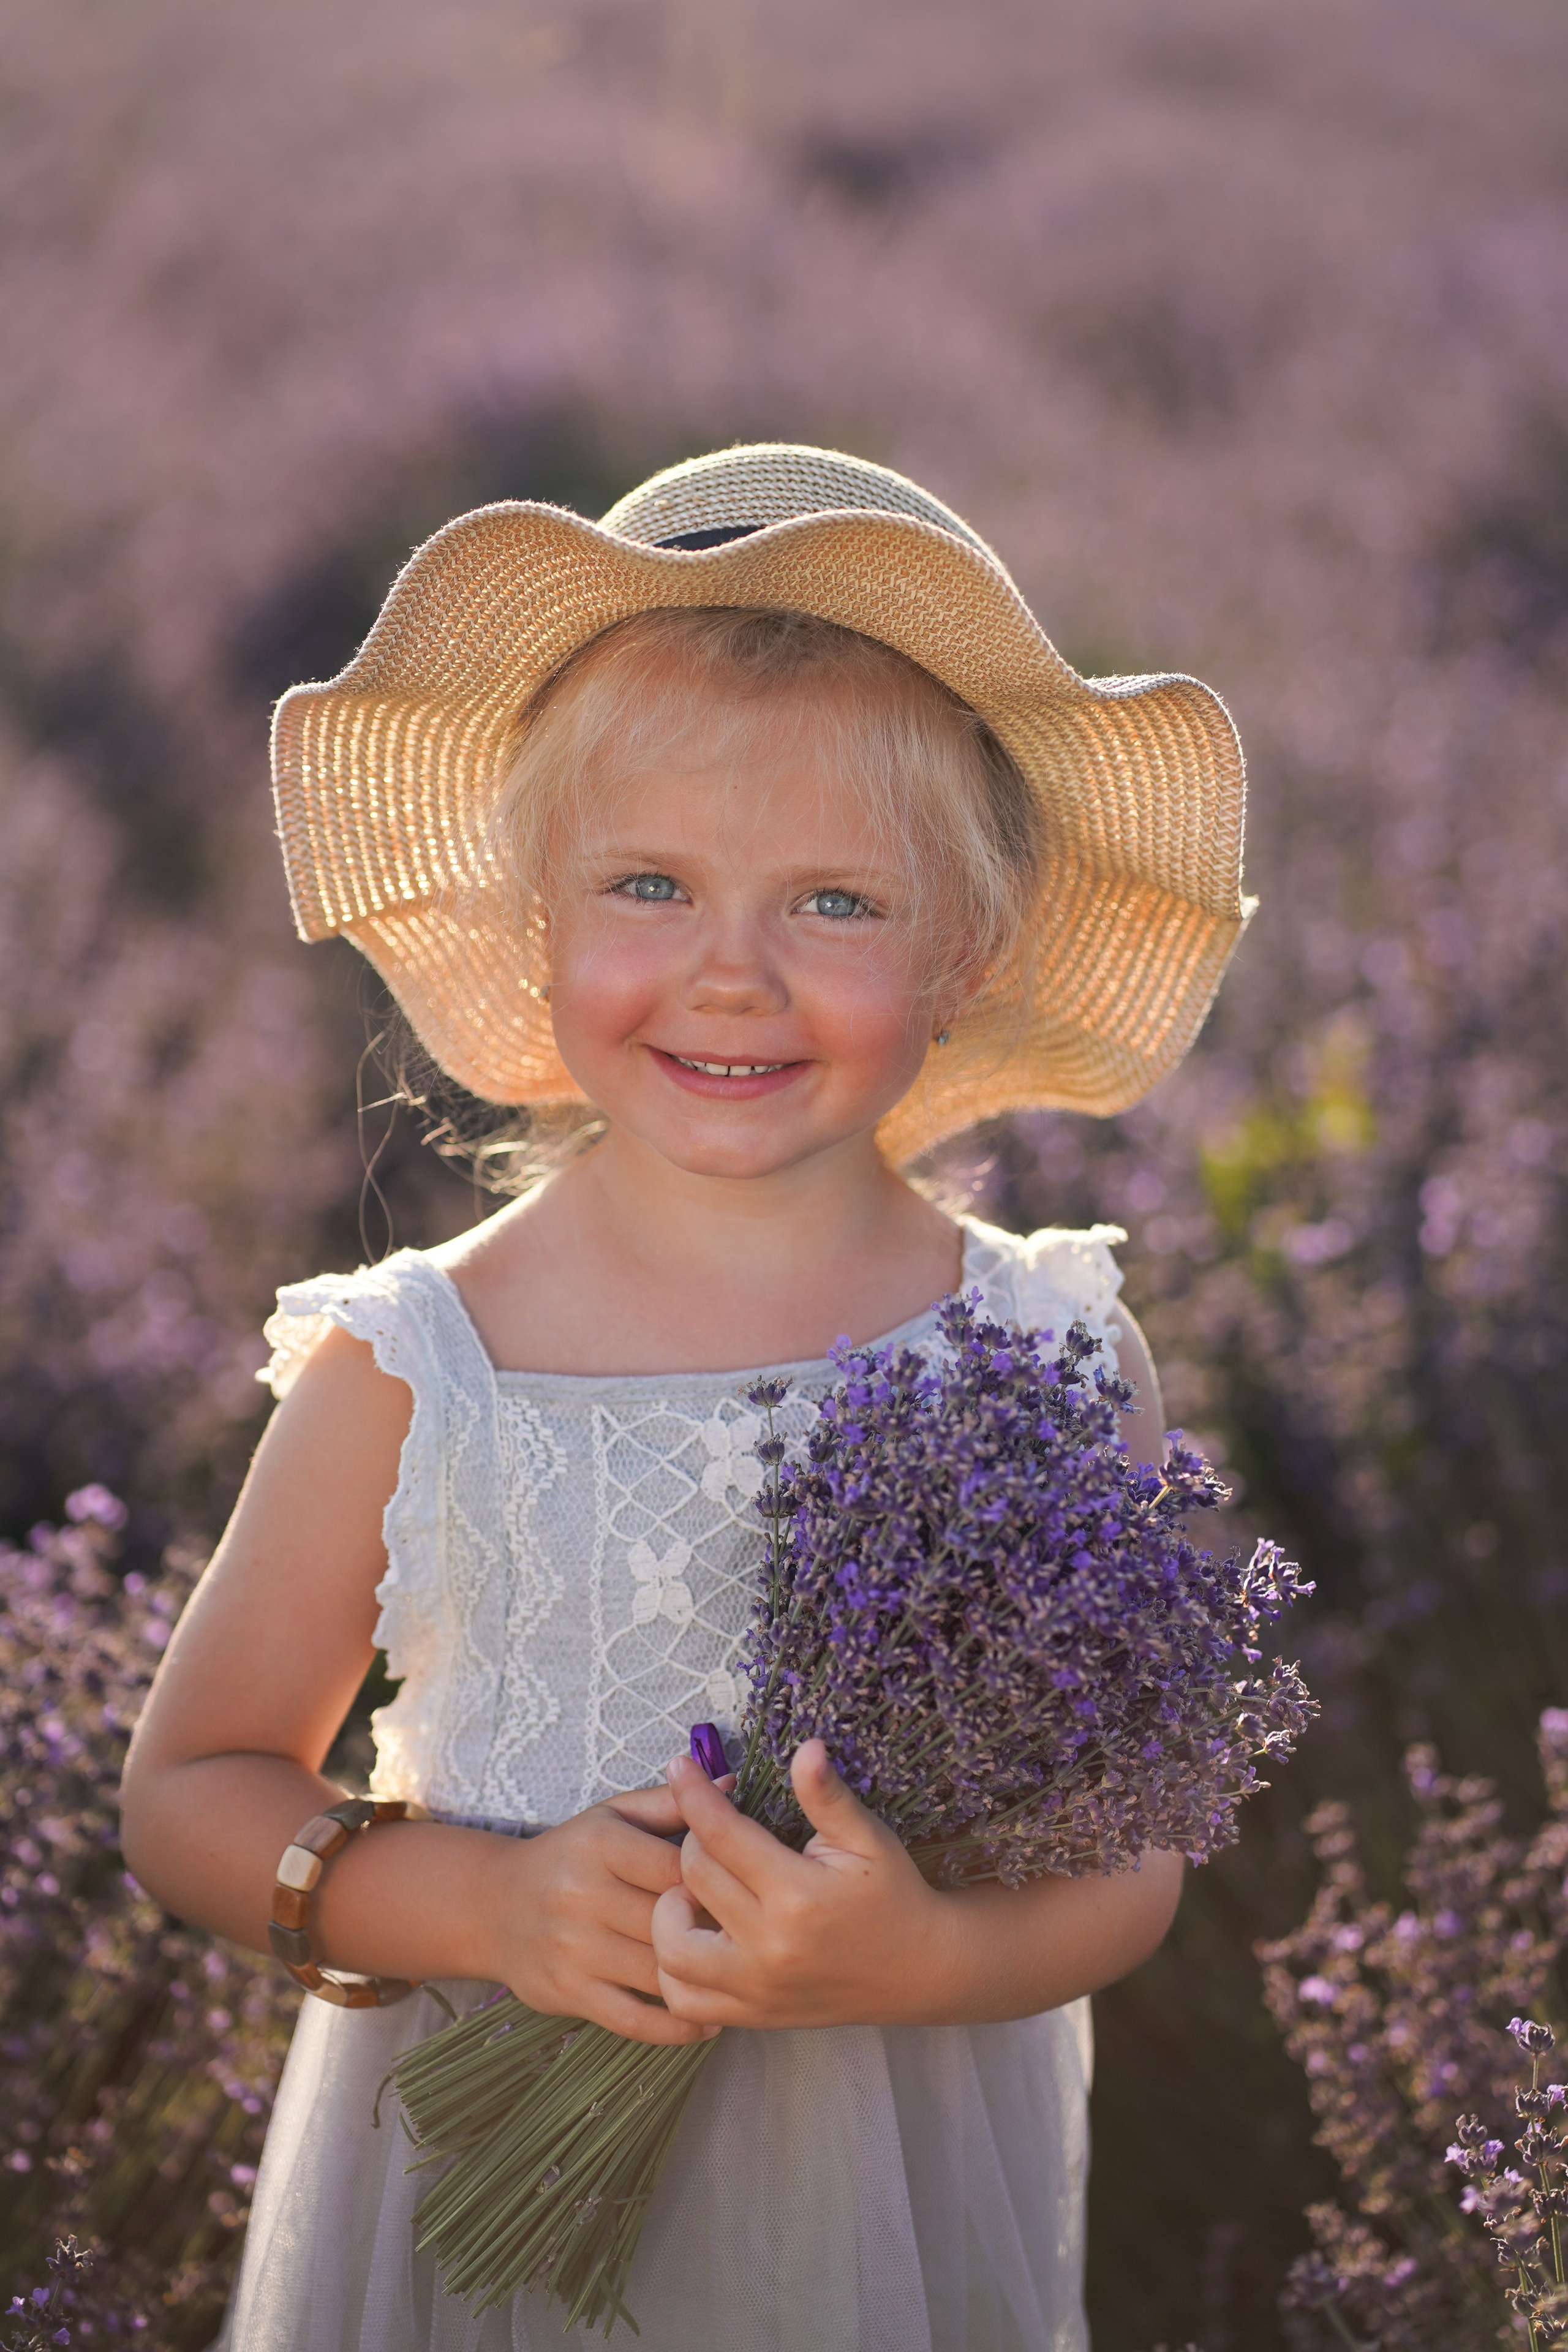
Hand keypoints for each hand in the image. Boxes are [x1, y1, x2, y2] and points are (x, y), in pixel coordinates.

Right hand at [491, 1786, 722, 2045]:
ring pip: (658, 1973)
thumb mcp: (612, 1817)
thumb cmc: (570, 1856)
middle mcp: (583, 1896)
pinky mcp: (568, 1993)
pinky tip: (706, 2022)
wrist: (493, 1905)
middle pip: (671, 1923)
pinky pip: (633, 2020)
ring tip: (739, 1980)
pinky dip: (676, 2028)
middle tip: (750, 1941)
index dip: (717, 1883)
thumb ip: (671, 1804)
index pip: (678, 1868)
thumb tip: (731, 1786)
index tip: (742, 1892)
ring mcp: (574, 1950)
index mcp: (600, 1846)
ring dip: (703, 1980)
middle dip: (716, 1934)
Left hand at [651, 1741, 954, 2030]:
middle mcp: (769, 1946)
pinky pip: (683, 2000)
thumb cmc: (893, 1895)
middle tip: (710, 1826)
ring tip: (694, 1888)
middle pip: (694, 1878)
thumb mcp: (869, 1838)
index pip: (722, 1833)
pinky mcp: (752, 2016)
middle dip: (691, 1839)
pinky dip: (672, 1969)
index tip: (680, 1767)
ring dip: (669, 1910)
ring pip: (673, 1949)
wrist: (919, 1970)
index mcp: (798, 1895)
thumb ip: (828, 1795)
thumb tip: (806, 1747)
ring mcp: (757, 1989)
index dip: (694, 1794)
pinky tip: (694, 1935)